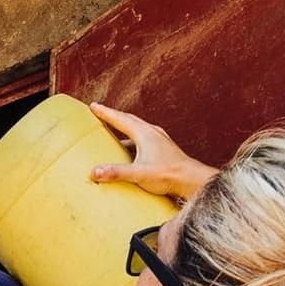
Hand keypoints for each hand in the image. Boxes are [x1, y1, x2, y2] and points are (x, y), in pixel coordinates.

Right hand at [88, 105, 215, 200]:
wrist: (191, 179)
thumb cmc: (168, 175)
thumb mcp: (139, 174)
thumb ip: (116, 172)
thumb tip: (95, 172)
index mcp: (144, 134)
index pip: (120, 119)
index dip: (105, 112)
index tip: (93, 106)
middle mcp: (152, 132)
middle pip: (129, 119)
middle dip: (113, 115)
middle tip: (100, 111)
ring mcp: (159, 139)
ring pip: (137, 127)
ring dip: (124, 125)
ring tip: (113, 128)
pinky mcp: (163, 147)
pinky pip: (143, 137)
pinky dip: (132, 138)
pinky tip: (129, 148)